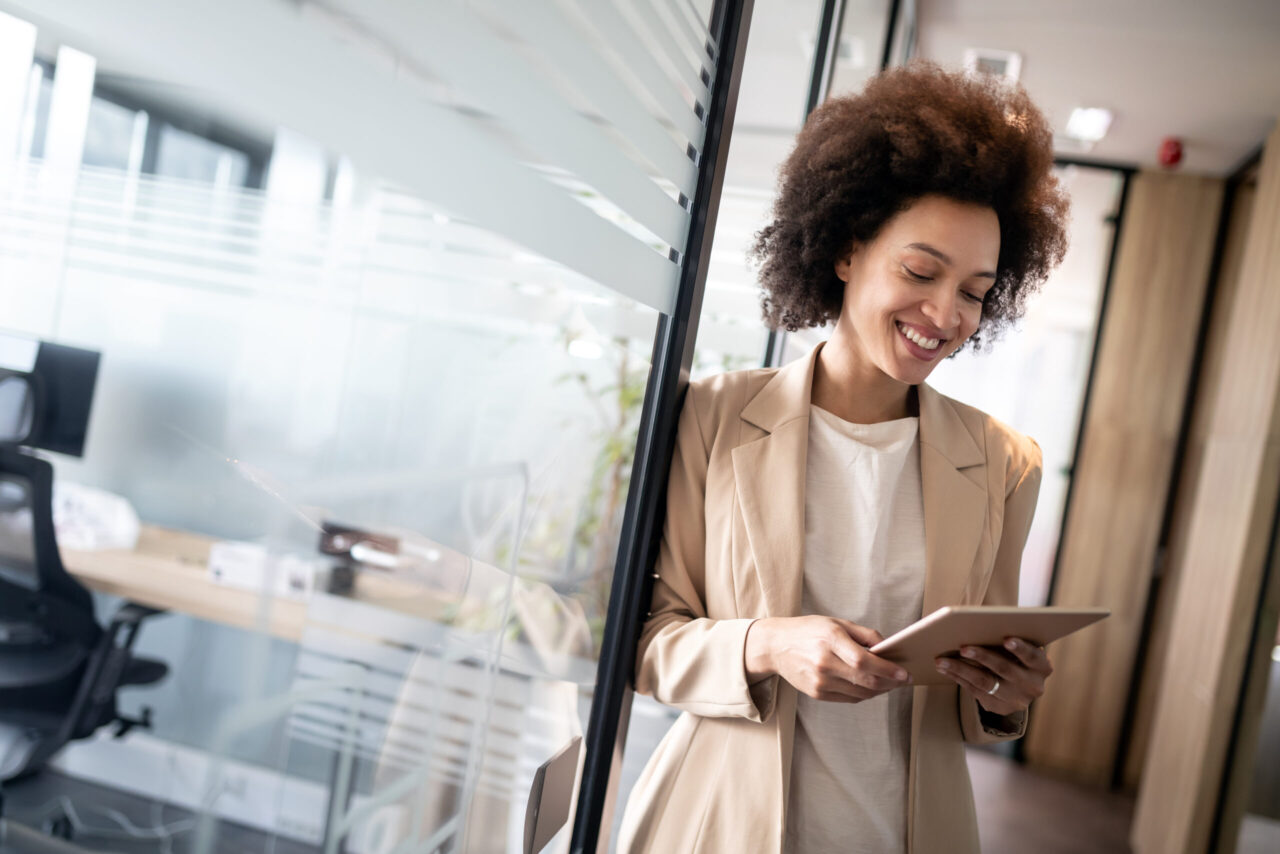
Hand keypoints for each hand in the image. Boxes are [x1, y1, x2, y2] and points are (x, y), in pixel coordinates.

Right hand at [745, 616, 910, 703]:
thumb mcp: (836, 623)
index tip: (904, 673)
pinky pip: (849, 699)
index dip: (888, 670)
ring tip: (889, 683)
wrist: (776, 646)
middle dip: (890, 683)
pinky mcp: (817, 694)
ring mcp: (820, 682)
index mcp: (830, 640)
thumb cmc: (808, 631)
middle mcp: (824, 663)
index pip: (864, 661)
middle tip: (902, 680)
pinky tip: (870, 686)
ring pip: (860, 694)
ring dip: (880, 690)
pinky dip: (864, 694)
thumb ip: (865, 635)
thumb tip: (889, 648)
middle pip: (865, 681)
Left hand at [935, 637, 1052, 715]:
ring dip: (961, 669)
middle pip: (1004, 669)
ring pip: (985, 682)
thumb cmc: (1017, 655)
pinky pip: (975, 691)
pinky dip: (958, 677)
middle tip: (962, 647)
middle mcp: (1033, 686)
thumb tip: (977, 626)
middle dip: (982, 656)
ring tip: (941, 660)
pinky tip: (944, 668)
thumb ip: (1010, 640)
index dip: (1020, 648)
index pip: (1032, 656)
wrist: (1021, 686)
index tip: (1007, 639)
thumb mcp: (1023, 649)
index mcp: (1042, 667)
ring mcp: (1016, 699)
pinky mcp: (999, 707)